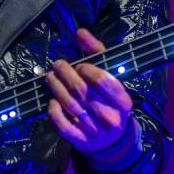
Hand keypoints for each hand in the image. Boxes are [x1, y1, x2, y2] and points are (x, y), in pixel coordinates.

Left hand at [45, 28, 133, 153]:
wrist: (113, 140)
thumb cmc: (110, 101)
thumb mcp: (110, 76)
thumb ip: (97, 53)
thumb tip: (80, 32)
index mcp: (123, 101)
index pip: (102, 80)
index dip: (86, 69)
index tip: (79, 65)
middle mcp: (111, 118)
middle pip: (82, 91)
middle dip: (66, 75)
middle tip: (57, 65)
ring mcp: (96, 132)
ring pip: (70, 106)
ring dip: (56, 88)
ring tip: (50, 77)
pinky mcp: (81, 142)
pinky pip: (63, 126)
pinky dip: (54, 112)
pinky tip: (51, 101)